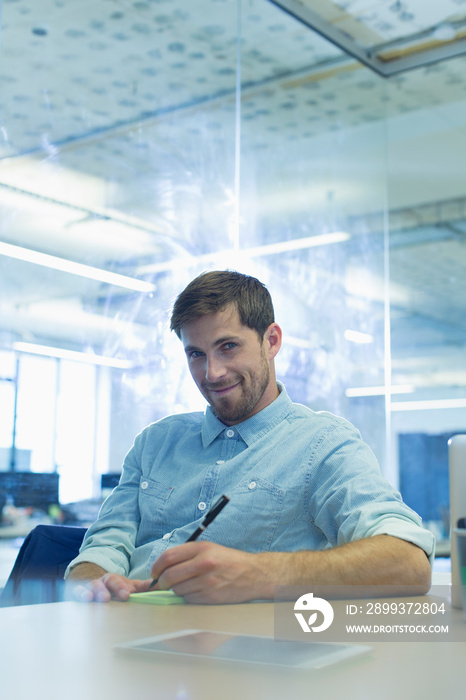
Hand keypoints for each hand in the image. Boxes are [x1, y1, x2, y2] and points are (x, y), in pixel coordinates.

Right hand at [66, 573, 151, 602]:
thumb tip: (163, 584)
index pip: (120, 581)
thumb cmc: (115, 590)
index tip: (128, 595)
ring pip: (94, 586)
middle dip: (114, 588)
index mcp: (116, 580)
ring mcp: (91, 587)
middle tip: (119, 596)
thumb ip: (145, 587)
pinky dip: (80, 594)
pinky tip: (85, 598)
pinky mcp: (79, 593)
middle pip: (109, 581)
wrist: (94, 589)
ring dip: (98, 591)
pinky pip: (78, 592)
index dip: (123, 587)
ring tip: (102, 598)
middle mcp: (103, 581)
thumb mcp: (130, 588)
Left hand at [150, 541, 269, 603]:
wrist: (252, 574)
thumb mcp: (208, 549)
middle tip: (161, 583)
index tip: (153, 572)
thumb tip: (161, 567)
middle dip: (161, 582)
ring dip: (177, 590)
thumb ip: (185, 555)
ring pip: (177, 590)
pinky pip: (189, 599)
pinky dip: (188, 597)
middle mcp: (203, 564)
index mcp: (201, 548)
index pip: (168, 557)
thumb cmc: (228, 560)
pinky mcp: (211, 597)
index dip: (156, 566)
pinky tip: (198, 591)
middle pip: (169, 576)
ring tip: (188, 584)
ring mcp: (207, 581)